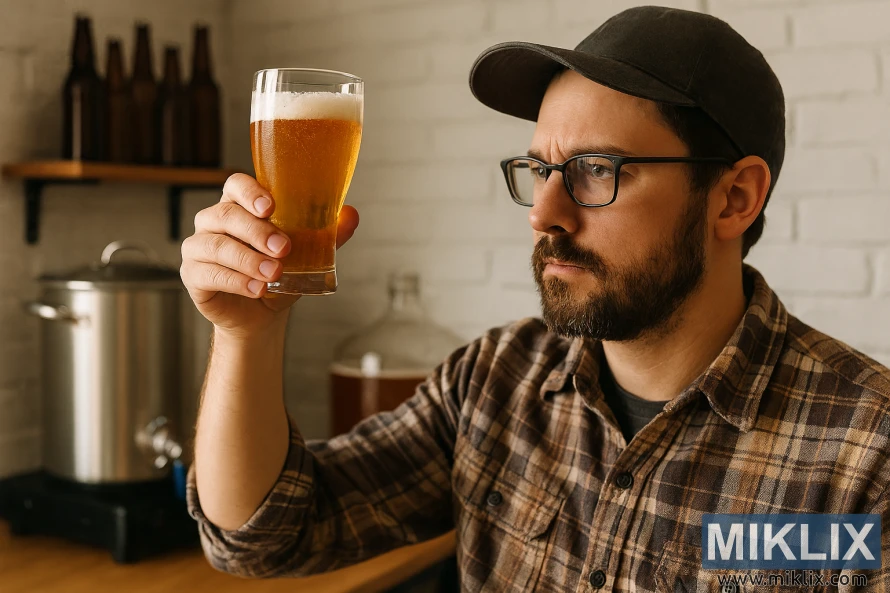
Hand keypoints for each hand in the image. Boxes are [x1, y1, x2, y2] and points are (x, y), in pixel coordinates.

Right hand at [180, 173, 359, 336]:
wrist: (262, 314)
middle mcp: (213, 221)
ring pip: (215, 245)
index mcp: (239, 206)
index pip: (235, 185)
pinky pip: (208, 273)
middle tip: (284, 249)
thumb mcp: (307, 254)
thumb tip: (351, 215)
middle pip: (226, 215)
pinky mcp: (193, 275)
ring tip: (273, 273)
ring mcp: (198, 247)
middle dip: (257, 232)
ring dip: (247, 259)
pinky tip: (257, 289)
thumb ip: (327, 234)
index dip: (250, 192)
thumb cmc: (280, 273)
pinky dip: (236, 281)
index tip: (270, 207)